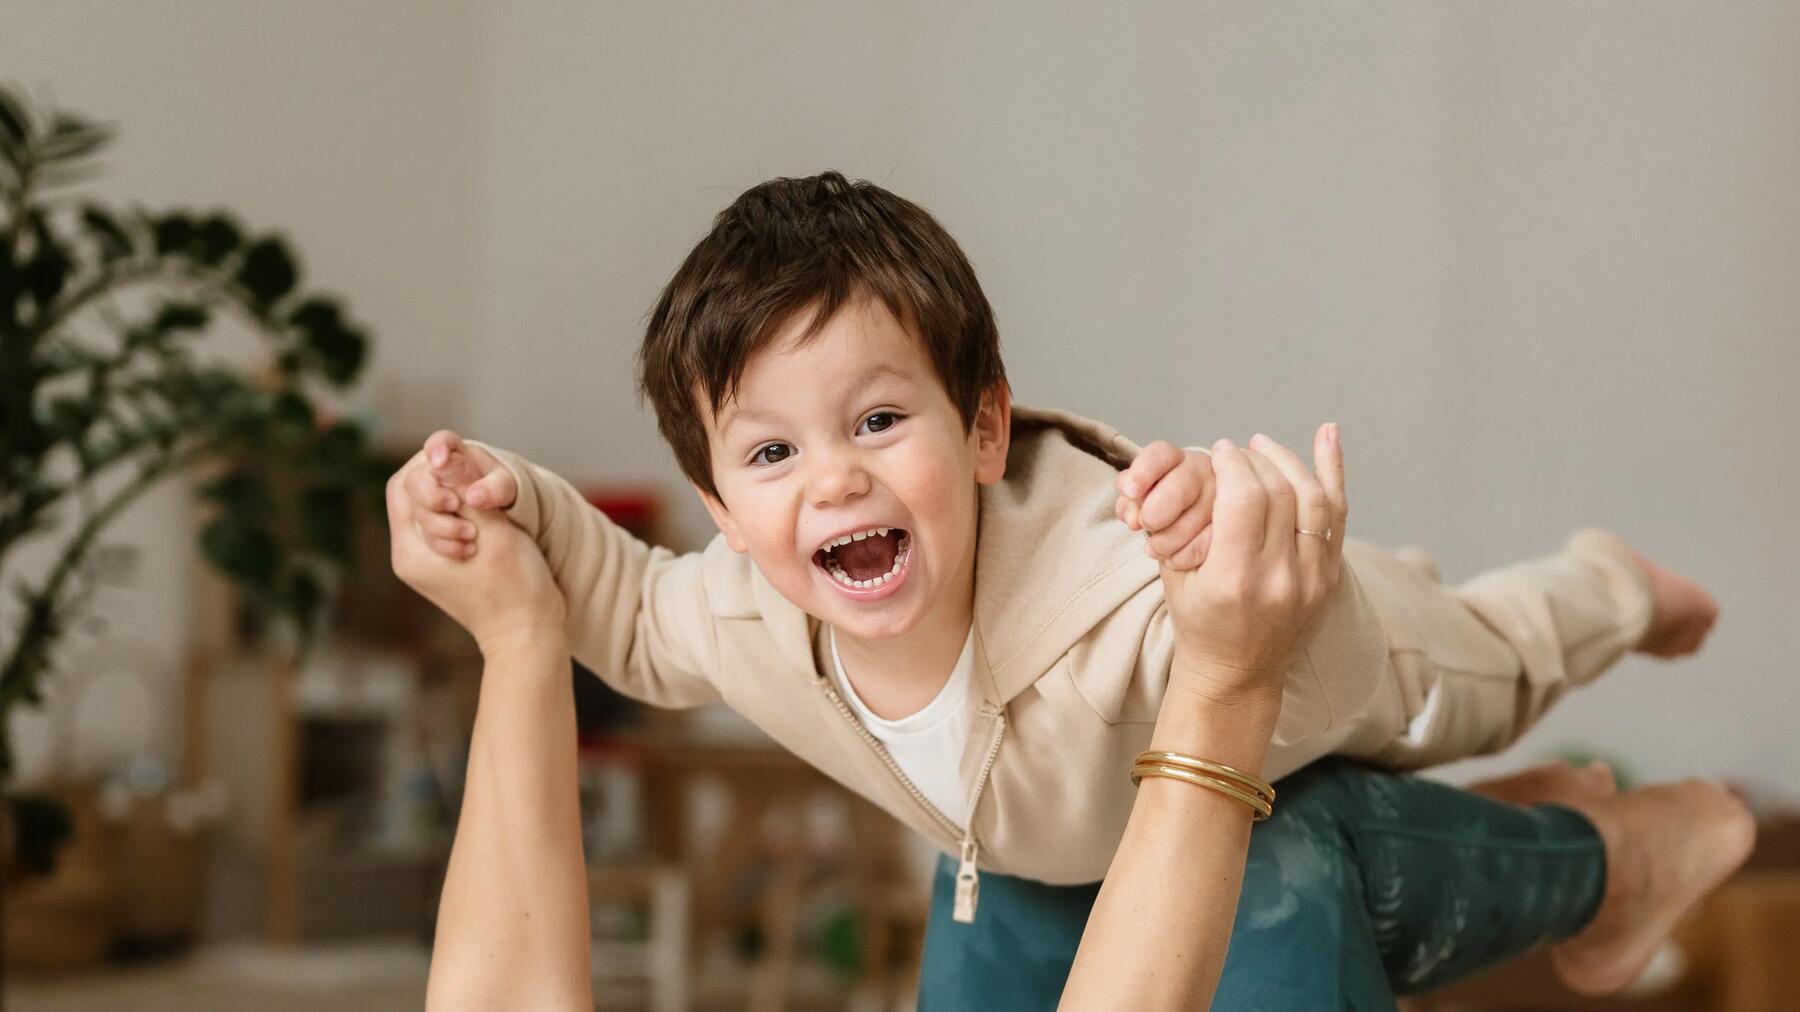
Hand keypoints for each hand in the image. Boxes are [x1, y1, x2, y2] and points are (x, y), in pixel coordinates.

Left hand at [387, 455, 562, 656]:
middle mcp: (409, 555)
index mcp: (410, 551)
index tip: (465, 485)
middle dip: (444, 488)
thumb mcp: (495, 534)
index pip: (403, 485)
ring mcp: (425, 560)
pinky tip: (484, 530)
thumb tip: (444, 457)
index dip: (433, 472)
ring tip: (482, 526)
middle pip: (412, 493)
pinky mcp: (443, 562)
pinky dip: (463, 516)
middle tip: (474, 505)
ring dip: (456, 502)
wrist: (528, 634)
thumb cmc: (516, 589)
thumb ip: (467, 491)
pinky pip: (443, 522)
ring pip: (429, 506)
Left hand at [1116, 441, 1215, 568]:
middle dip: (1157, 511)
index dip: (1143, 470)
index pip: (1161, 454)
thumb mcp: (1142, 504)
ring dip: (1169, 538)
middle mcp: (1206, 471)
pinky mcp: (1240, 525)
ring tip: (1156, 548)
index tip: (1130, 491)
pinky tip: (1176, 558)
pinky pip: (1212, 541)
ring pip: (1199, 516)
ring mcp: (1226, 496)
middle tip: (1146, 525)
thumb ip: (1132, 502)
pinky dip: (1188, 554)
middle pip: (1179, 486)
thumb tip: (1132, 515)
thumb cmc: (1162, 515)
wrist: (1193, 543)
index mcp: (1178, 461)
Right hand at [1156, 427, 1347, 704]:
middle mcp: (1279, 580)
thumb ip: (1187, 521)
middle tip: (1237, 450)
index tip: (1219, 451)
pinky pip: (1337, 516)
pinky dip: (1334, 471)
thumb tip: (1201, 460)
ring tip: (1264, 447)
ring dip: (1289, 461)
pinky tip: (1327, 434)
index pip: (1244, 498)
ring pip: (1314, 499)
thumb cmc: (1197, 620)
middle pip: (1279, 492)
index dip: (1232, 464)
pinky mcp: (1329, 579)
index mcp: (1234, 579)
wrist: (1236, 673)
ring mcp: (1312, 581)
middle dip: (1255, 460)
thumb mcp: (1175, 575)